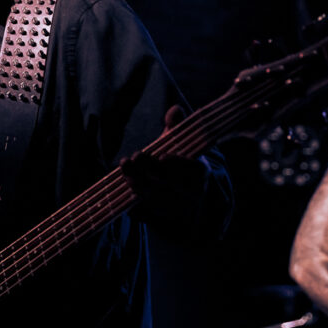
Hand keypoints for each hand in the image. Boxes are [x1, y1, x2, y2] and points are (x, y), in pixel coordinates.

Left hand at [120, 105, 208, 222]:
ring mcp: (181, 208)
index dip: (179, 164)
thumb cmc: (180, 160)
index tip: (162, 157)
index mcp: (202, 173)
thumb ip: (177, 127)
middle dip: (151, 171)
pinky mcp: (167, 218)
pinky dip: (139, 199)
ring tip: (126, 169)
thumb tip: (175, 110)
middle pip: (173, 185)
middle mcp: (194, 193)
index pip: (194, 170)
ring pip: (160, 199)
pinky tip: (128, 186)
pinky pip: (152, 211)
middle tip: (134, 157)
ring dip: (141, 184)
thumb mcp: (181, 143)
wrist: (187, 193)